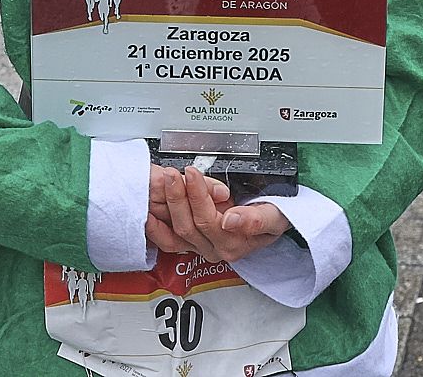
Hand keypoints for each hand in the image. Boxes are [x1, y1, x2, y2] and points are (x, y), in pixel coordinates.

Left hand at [158, 167, 288, 264]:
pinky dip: (156, 229)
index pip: (209, 220)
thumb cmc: (273, 216)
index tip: (192, 173)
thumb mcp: (274, 216)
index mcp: (234, 243)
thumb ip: (256, 219)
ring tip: (163, 182)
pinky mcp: (192, 244)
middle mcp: (216, 249)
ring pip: (177, 232)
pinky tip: (147, 215)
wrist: (272, 222)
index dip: (198, 196)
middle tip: (173, 173)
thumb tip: (231, 220)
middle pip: (189, 225)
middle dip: (178, 196)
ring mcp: (202, 248)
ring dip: (168, 205)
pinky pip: (170, 242)